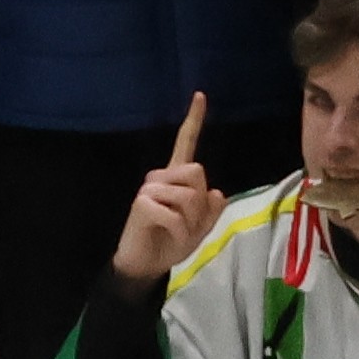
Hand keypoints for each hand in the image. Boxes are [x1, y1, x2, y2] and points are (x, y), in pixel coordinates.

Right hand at [106, 96, 220, 280]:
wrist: (146, 265)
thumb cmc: (171, 242)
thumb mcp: (201, 227)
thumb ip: (212, 210)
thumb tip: (216, 192)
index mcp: (176, 178)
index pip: (185, 143)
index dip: (194, 120)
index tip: (200, 94)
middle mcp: (160, 177)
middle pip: (197, 172)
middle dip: (201, 203)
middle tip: (189, 223)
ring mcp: (148, 188)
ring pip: (189, 196)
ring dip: (191, 222)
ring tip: (177, 232)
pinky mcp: (142, 203)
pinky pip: (176, 215)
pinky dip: (181, 232)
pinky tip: (171, 237)